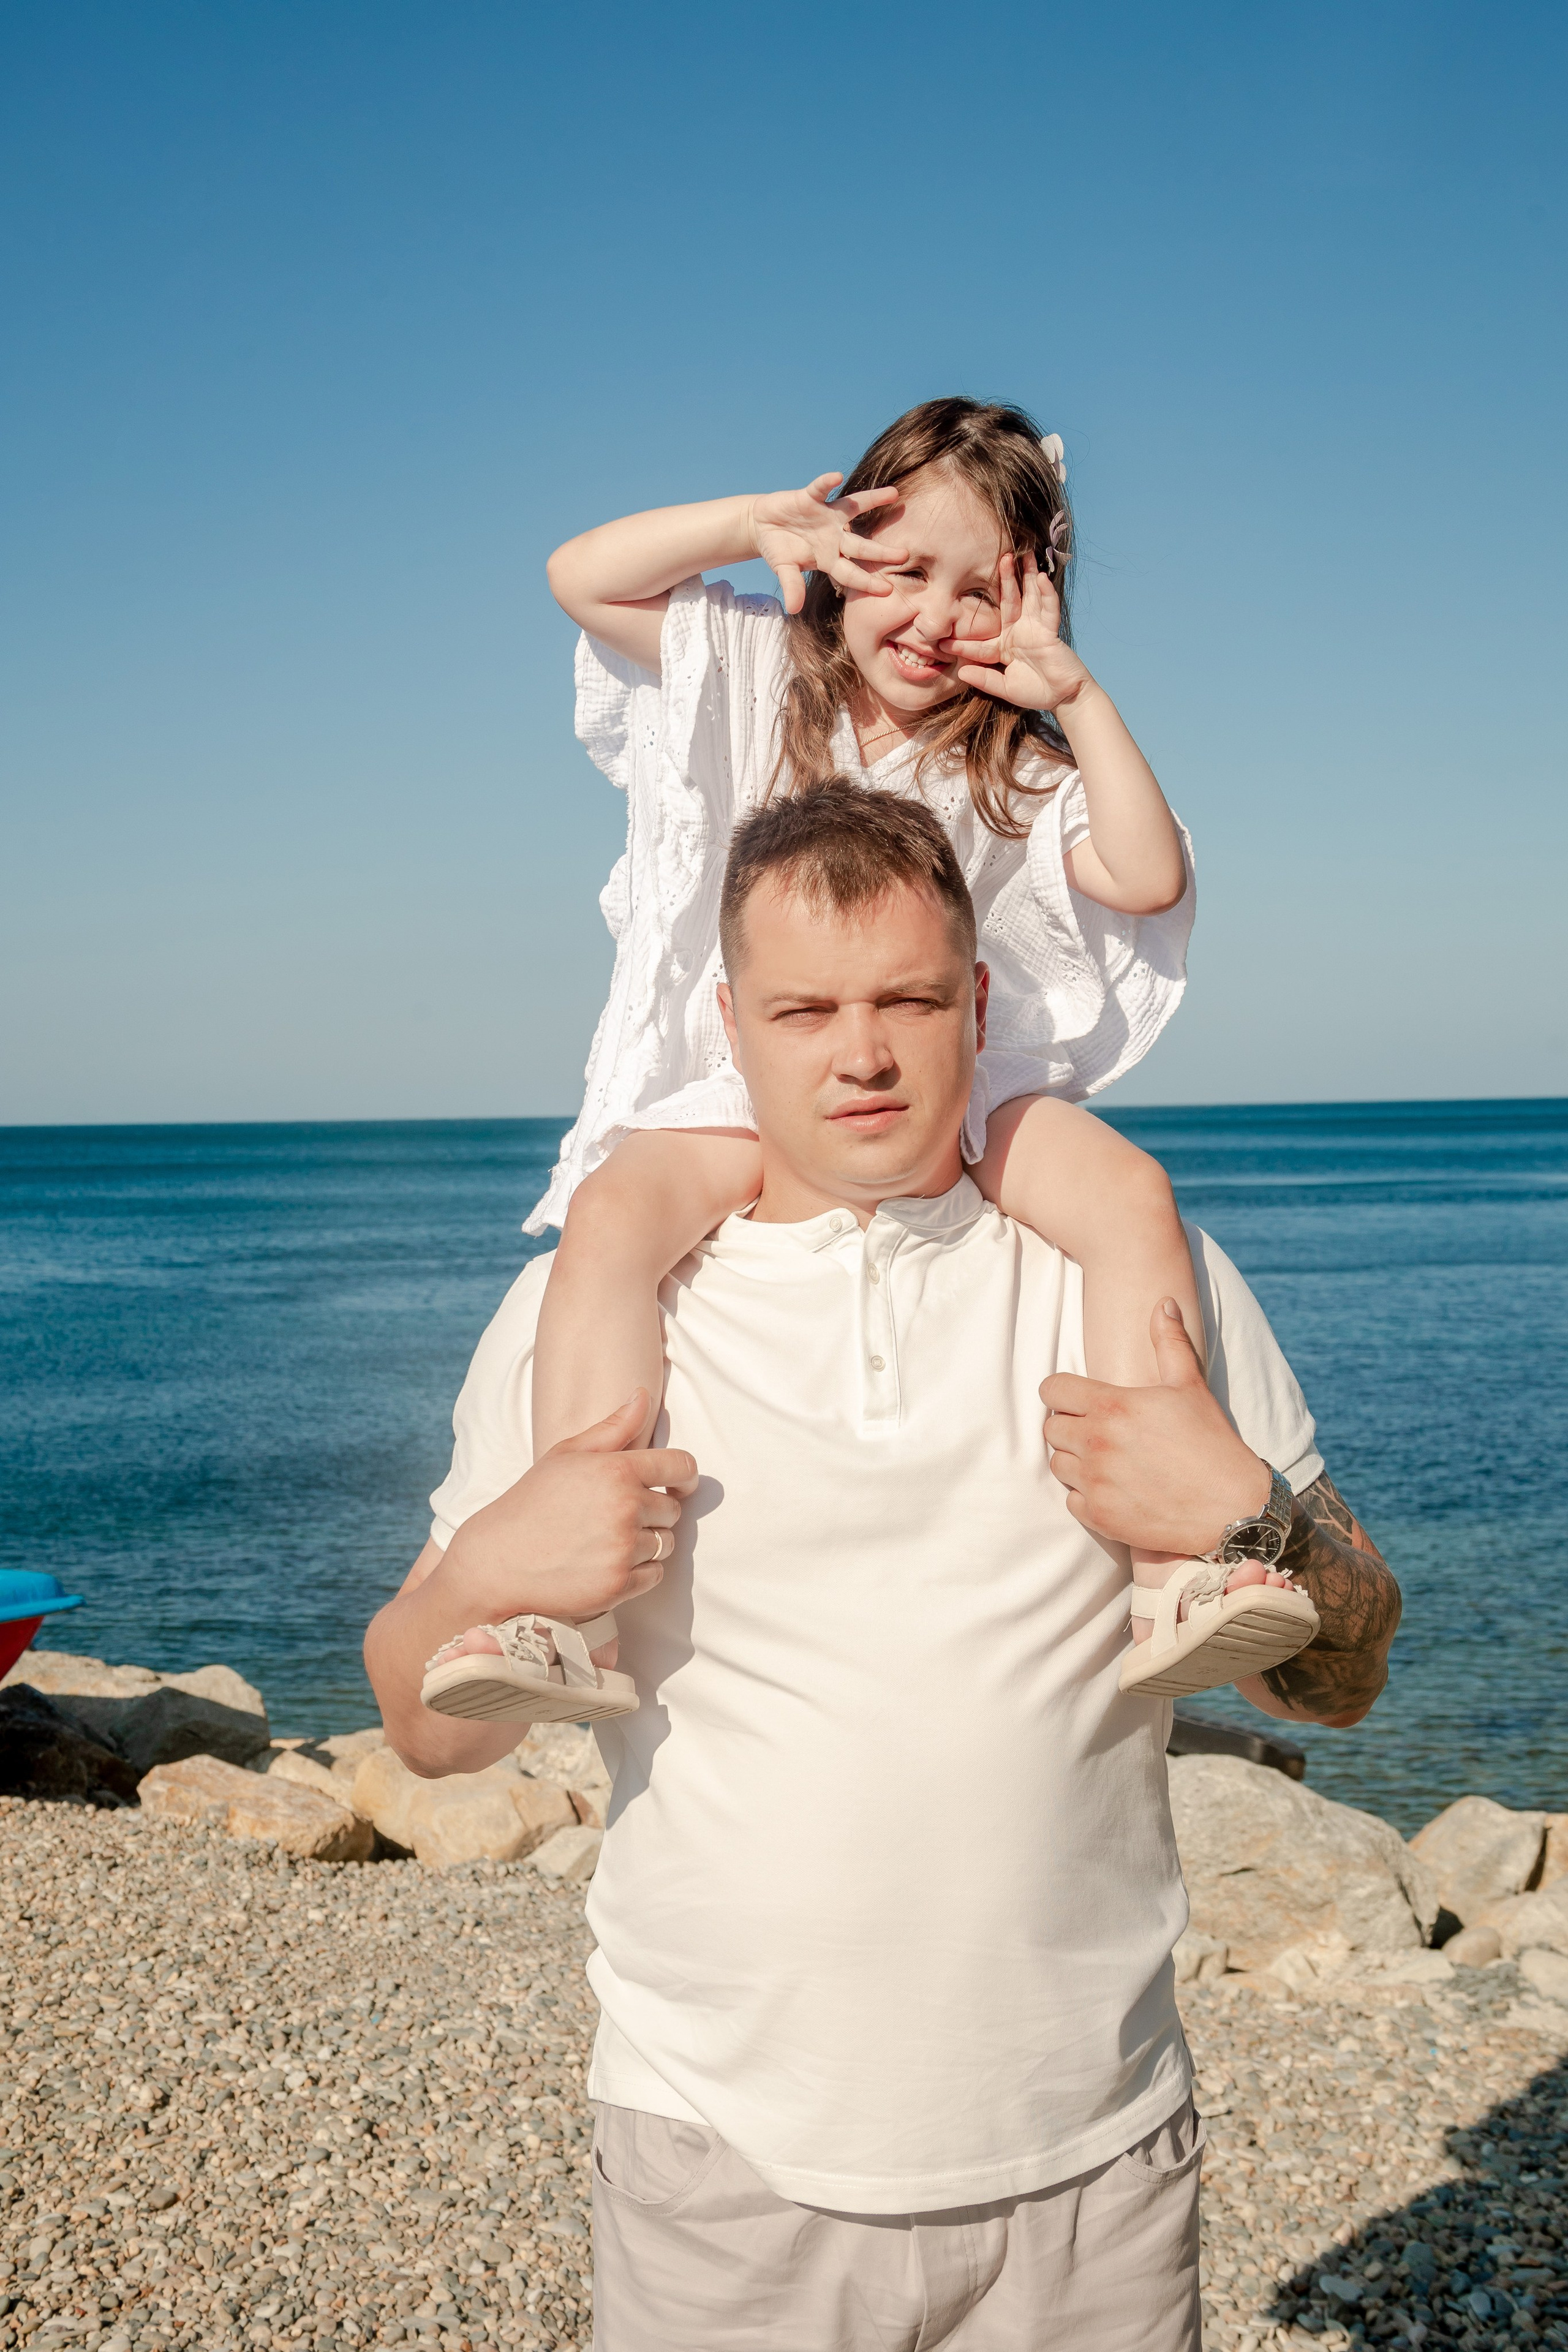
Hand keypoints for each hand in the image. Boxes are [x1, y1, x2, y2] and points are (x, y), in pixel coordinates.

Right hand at [444, 1392, 697, 1625]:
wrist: (498, 1560)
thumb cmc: (531, 1502)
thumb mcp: (566, 1455)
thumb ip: (612, 1427)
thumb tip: (642, 1395)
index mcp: (616, 1470)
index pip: (681, 1466)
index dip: (684, 1475)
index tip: (678, 1483)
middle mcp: (625, 1508)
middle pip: (673, 1509)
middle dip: (653, 1511)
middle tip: (617, 1516)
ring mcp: (623, 1549)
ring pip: (665, 1544)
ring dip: (647, 1543)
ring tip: (608, 1540)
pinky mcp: (618, 1585)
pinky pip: (655, 1575)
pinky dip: (639, 1572)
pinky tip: (608, 1563)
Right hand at [749, 475, 904, 614]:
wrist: (763, 526)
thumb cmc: (778, 550)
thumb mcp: (784, 570)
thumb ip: (792, 586)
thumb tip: (794, 609)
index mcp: (828, 558)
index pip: (851, 574)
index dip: (867, 582)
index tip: (887, 590)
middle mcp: (834, 537)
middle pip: (861, 546)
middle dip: (881, 551)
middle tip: (905, 555)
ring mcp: (826, 516)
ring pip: (854, 507)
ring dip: (873, 500)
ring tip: (894, 494)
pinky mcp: (811, 498)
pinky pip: (820, 489)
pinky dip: (826, 483)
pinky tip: (837, 477)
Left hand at [945, 548, 1094, 712]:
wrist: (1064, 698)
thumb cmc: (1036, 692)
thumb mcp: (1006, 689)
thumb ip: (985, 680)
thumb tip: (961, 672)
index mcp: (1004, 647)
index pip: (981, 640)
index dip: (964, 640)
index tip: (943, 638)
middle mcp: (1019, 633)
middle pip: (1008, 602)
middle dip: (1004, 580)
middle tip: (998, 557)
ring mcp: (1036, 630)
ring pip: (1030, 598)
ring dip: (1027, 576)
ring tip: (1021, 555)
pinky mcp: (1050, 632)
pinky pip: (1049, 610)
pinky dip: (1046, 594)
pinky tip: (1042, 578)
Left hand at [1040, 1303, 1270, 1552]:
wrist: (1232, 1508)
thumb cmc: (1212, 1443)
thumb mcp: (1191, 1386)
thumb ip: (1169, 1341)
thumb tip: (1165, 1302)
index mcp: (1112, 1406)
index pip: (1052, 1390)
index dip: (1062, 1393)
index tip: (1078, 1399)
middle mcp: (1096, 1443)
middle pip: (1051, 1429)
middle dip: (1070, 1427)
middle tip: (1100, 1431)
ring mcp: (1095, 1483)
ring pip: (1058, 1465)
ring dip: (1076, 1461)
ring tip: (1108, 1460)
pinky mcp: (1100, 1517)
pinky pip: (1071, 1501)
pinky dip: (1086, 1496)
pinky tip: (1114, 1489)